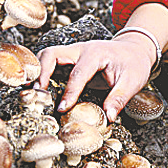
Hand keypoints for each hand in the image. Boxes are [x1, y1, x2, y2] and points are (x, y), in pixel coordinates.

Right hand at [35, 34, 153, 120]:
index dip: (69, 91)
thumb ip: (119, 99)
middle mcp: (80, 49)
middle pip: (52, 54)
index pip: (78, 72)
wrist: (136, 49)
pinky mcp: (69, 59)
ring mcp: (73, 53)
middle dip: (40, 72)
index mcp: (96, 54)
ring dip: (37, 72)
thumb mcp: (132, 82)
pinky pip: (50, 63)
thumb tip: (108, 118)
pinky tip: (37, 91)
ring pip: (47, 56)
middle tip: (36, 95)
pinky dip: (41, 73)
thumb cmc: (134, 64)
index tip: (61, 108)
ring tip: (31, 93)